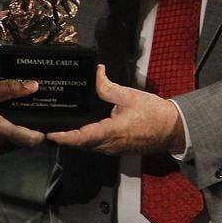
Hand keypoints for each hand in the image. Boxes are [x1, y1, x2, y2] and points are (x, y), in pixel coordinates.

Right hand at [0, 79, 44, 156]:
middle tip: (21, 118)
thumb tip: (32, 86)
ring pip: (1, 146)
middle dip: (19, 134)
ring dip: (4, 136)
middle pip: (15, 144)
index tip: (43, 131)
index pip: (28, 140)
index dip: (38, 136)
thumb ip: (9, 89)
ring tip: (1, 118)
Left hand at [46, 65, 185, 155]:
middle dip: (65, 139)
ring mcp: (114, 150)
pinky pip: (97, 147)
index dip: (66, 137)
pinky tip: (80, 131)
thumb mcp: (129, 95)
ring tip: (60, 129)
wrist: (172, 129)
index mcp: (113, 131)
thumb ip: (108, 87)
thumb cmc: (153, 112)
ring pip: (89, 147)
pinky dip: (86, 141)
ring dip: (75, 141)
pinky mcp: (118, 150)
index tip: (51, 135)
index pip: (83, 137)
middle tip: (49, 129)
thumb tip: (96, 73)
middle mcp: (110, 145)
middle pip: (82, 145)